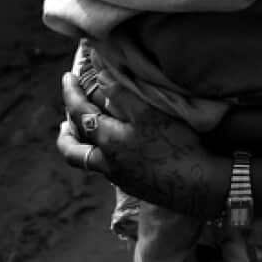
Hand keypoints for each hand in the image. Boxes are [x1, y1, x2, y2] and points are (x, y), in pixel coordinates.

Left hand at [57, 73, 228, 217]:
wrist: (197, 187)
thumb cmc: (175, 146)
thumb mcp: (149, 112)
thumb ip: (122, 93)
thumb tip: (100, 75)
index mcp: (107, 141)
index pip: (79, 112)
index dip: (70, 92)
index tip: (67, 78)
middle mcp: (106, 162)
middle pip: (72, 151)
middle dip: (64, 134)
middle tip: (63, 121)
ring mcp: (119, 177)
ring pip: (88, 162)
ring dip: (81, 146)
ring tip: (85, 134)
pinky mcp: (133, 186)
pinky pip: (106, 169)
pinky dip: (101, 155)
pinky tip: (116, 148)